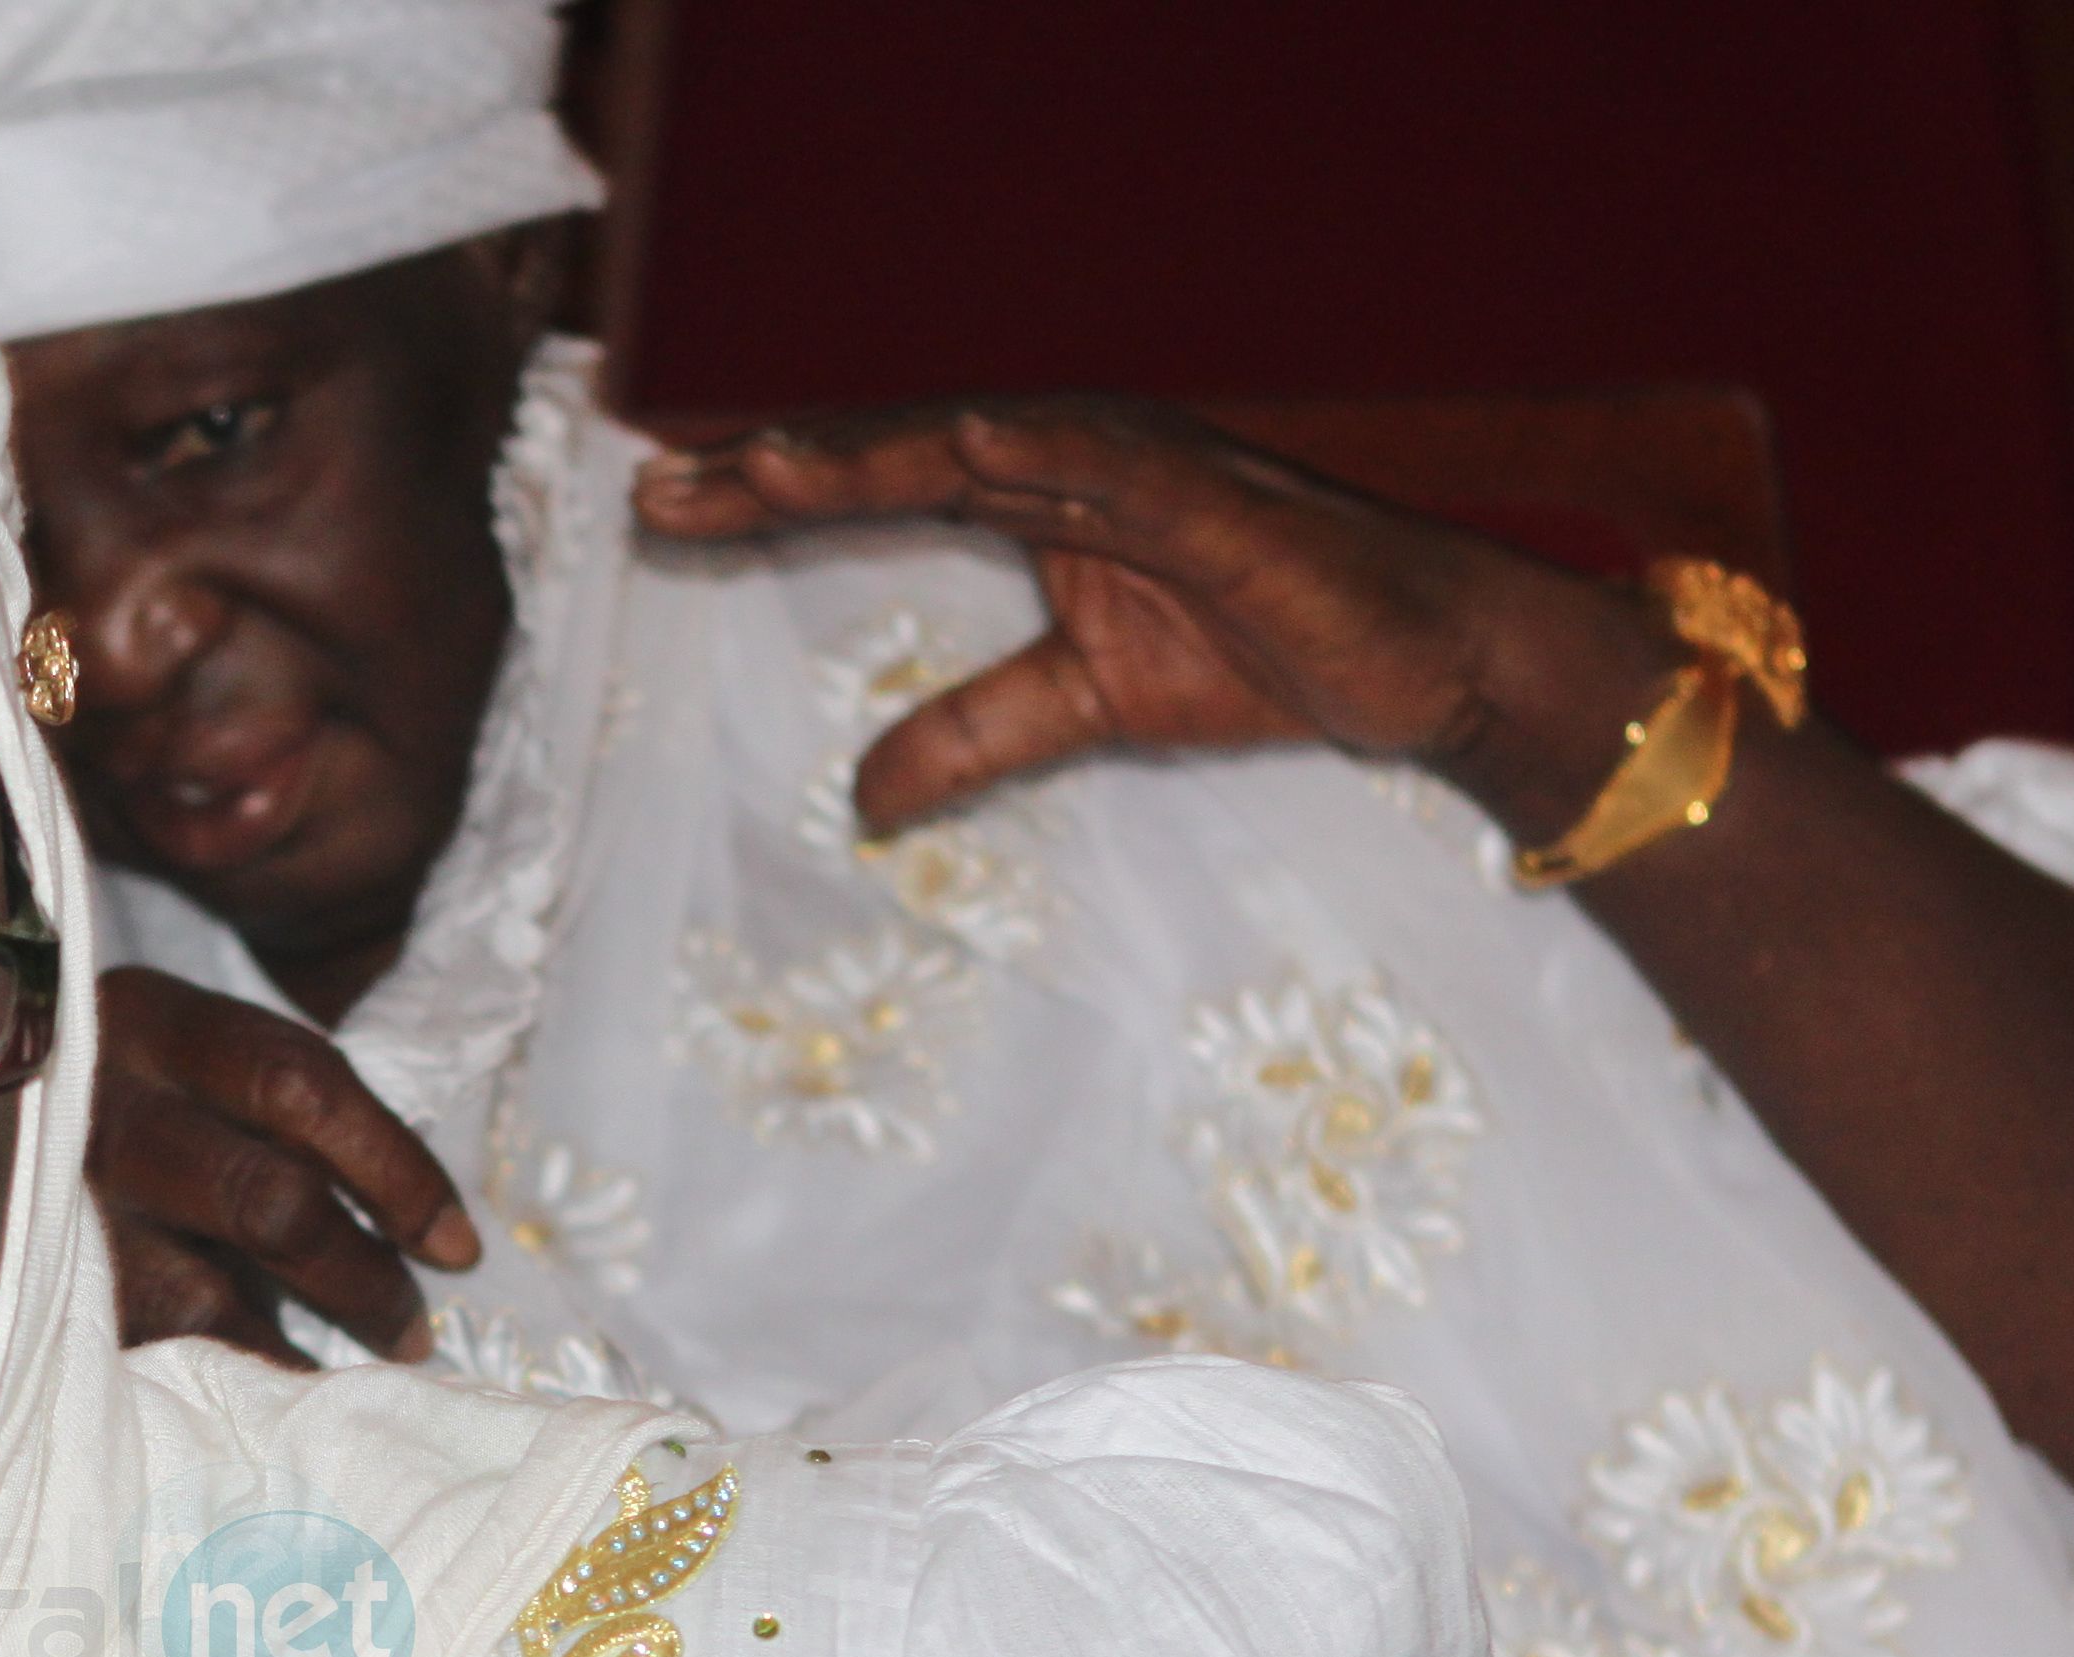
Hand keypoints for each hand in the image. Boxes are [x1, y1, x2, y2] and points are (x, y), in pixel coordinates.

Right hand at [86, 966, 478, 1365]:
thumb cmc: (132, 1103)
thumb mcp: (197, 1067)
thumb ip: (291, 1117)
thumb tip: (432, 1240)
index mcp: (152, 1021)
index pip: (302, 1087)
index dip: (398, 1173)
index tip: (457, 1248)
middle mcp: (94, 1108)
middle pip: (268, 1202)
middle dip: (363, 1280)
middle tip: (413, 1330)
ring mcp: (52, 1211)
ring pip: (206, 1304)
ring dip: (301, 1353)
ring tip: (349, 1379)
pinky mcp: (35, 1300)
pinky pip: (154, 1359)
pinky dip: (228, 1383)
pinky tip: (268, 1394)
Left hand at [631, 398, 1677, 844]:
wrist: (1417, 661)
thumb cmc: (1260, 652)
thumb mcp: (1083, 707)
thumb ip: (972, 736)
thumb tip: (863, 801)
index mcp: (1036, 497)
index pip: (876, 485)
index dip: (768, 496)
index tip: (657, 512)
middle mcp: (1073, 461)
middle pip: (898, 452)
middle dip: (777, 466)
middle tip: (656, 484)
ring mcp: (1143, 469)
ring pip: (984, 442)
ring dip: (871, 448)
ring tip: (763, 462)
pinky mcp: (1217, 499)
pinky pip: (1120, 464)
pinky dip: (1045, 446)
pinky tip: (969, 439)